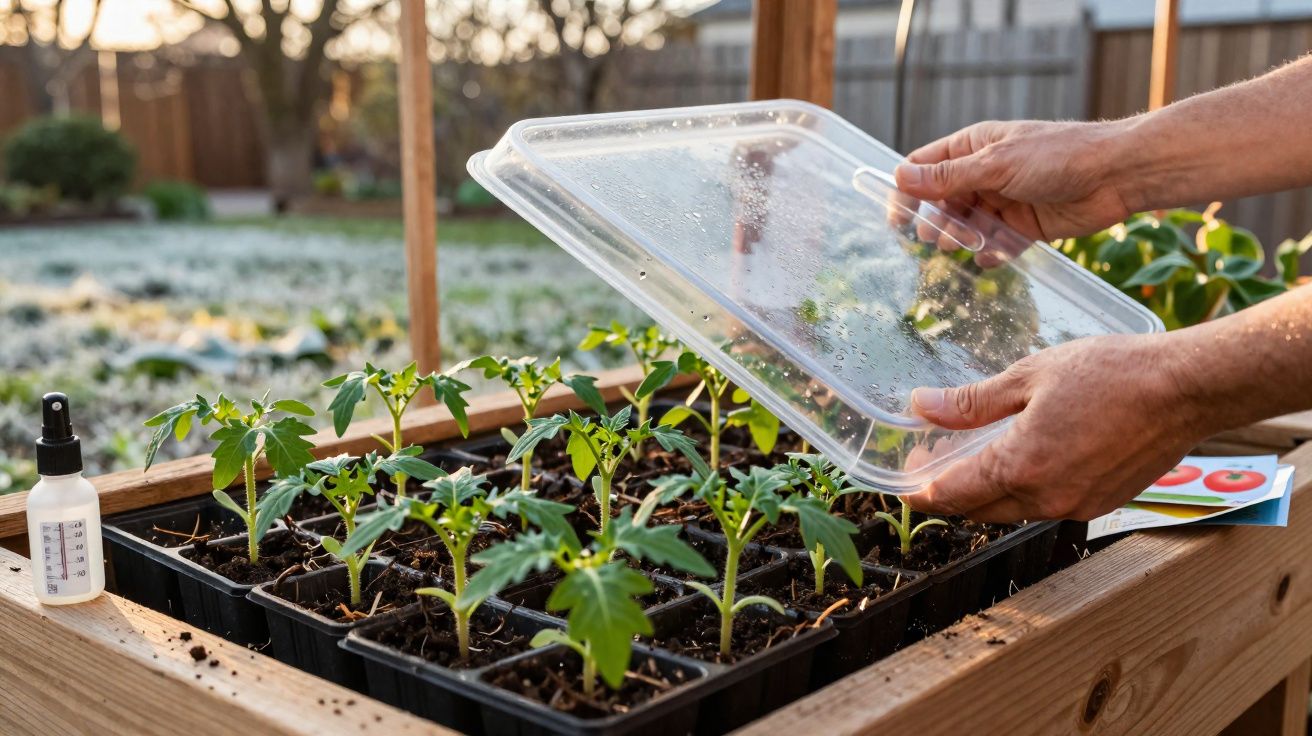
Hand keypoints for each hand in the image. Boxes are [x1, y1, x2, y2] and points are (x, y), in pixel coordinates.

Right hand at [893, 120, 1135, 241]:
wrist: (1116, 175)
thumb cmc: (1058, 156)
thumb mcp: (996, 164)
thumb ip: (948, 177)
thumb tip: (900, 177)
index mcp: (974, 147)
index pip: (923, 168)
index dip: (906, 191)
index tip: (898, 219)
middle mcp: (985, 174)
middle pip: (942, 202)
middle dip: (936, 222)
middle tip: (937, 238)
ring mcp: (1004, 201)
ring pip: (968, 226)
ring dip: (962, 239)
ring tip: (965, 246)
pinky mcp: (1025, 227)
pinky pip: (997, 244)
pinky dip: (992, 253)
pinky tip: (993, 257)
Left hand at [903, 332, 1216, 521]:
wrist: (1185, 388)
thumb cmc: (1110, 373)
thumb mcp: (1029, 376)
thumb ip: (972, 402)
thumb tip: (921, 406)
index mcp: (1021, 468)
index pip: (954, 495)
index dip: (922, 493)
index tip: (903, 485)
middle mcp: (1046, 499)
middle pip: (979, 510)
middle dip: (949, 494)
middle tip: (931, 464)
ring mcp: (1076, 506)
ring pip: (1012, 510)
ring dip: (986, 493)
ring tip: (970, 460)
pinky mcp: (1100, 503)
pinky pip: (1045, 505)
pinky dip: (1022, 491)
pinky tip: (1018, 462)